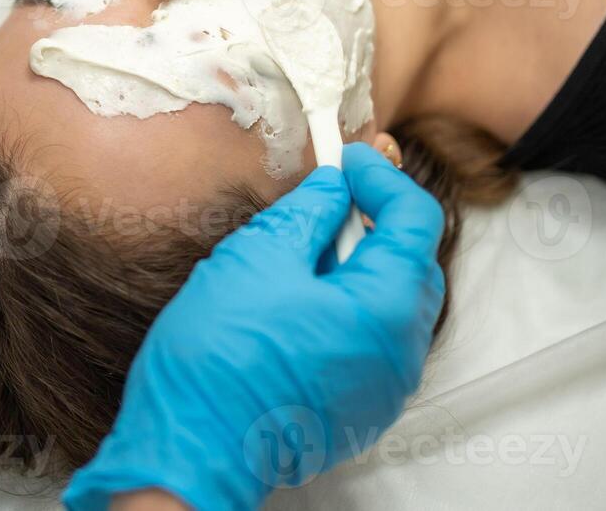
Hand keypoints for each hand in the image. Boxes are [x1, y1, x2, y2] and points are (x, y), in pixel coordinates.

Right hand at [63, 143, 446, 510]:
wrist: (190, 448)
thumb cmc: (219, 356)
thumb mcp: (259, 256)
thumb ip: (310, 212)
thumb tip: (334, 187)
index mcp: (386, 308)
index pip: (415, 220)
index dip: (383, 177)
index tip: (350, 156)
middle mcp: (400, 353)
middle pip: (412, 263)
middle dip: (376, 220)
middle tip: (332, 193)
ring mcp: (383, 388)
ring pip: (390, 304)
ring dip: (359, 264)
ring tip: (304, 247)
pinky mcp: (359, 409)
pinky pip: (370, 341)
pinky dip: (348, 306)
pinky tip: (299, 297)